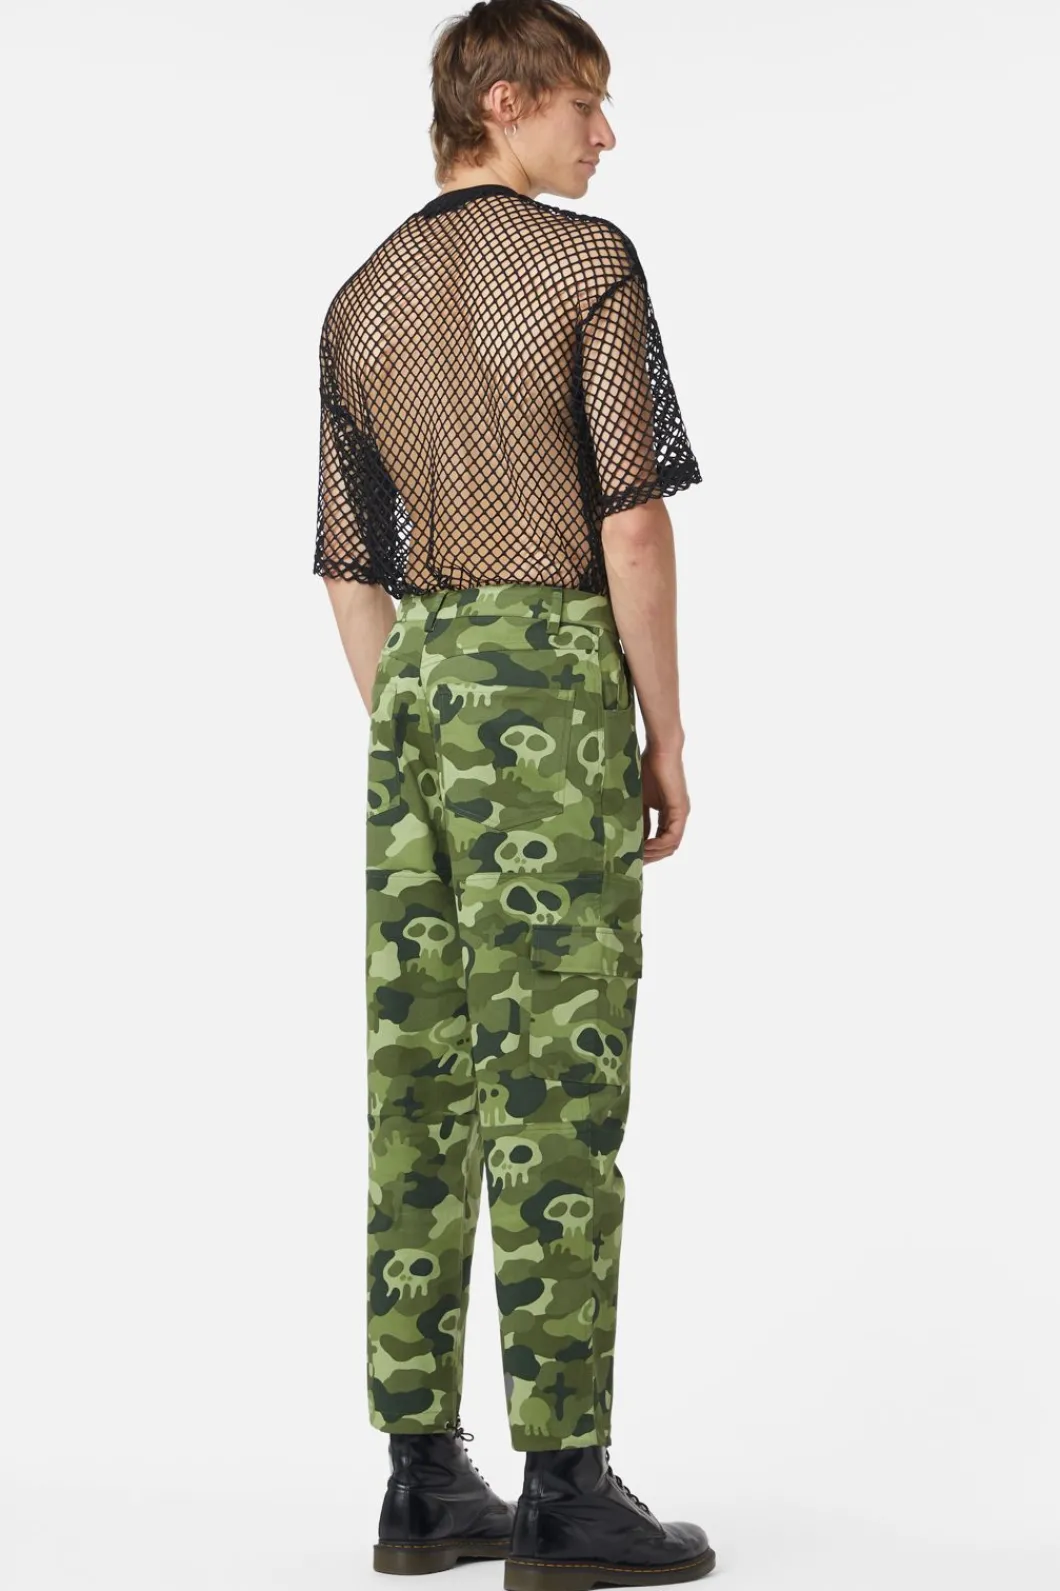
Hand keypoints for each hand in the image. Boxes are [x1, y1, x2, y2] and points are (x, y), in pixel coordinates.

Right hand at [640, 742, 689, 861]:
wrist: (660, 750)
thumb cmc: (648, 768)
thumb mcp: (638, 799)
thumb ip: (638, 817)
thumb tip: (629, 837)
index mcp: (668, 814)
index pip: (661, 841)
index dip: (647, 852)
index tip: (631, 858)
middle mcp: (677, 817)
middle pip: (667, 847)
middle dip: (650, 857)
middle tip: (632, 862)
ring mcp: (680, 815)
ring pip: (671, 845)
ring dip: (653, 854)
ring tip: (636, 856)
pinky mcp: (680, 810)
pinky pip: (672, 836)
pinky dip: (658, 845)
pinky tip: (644, 847)